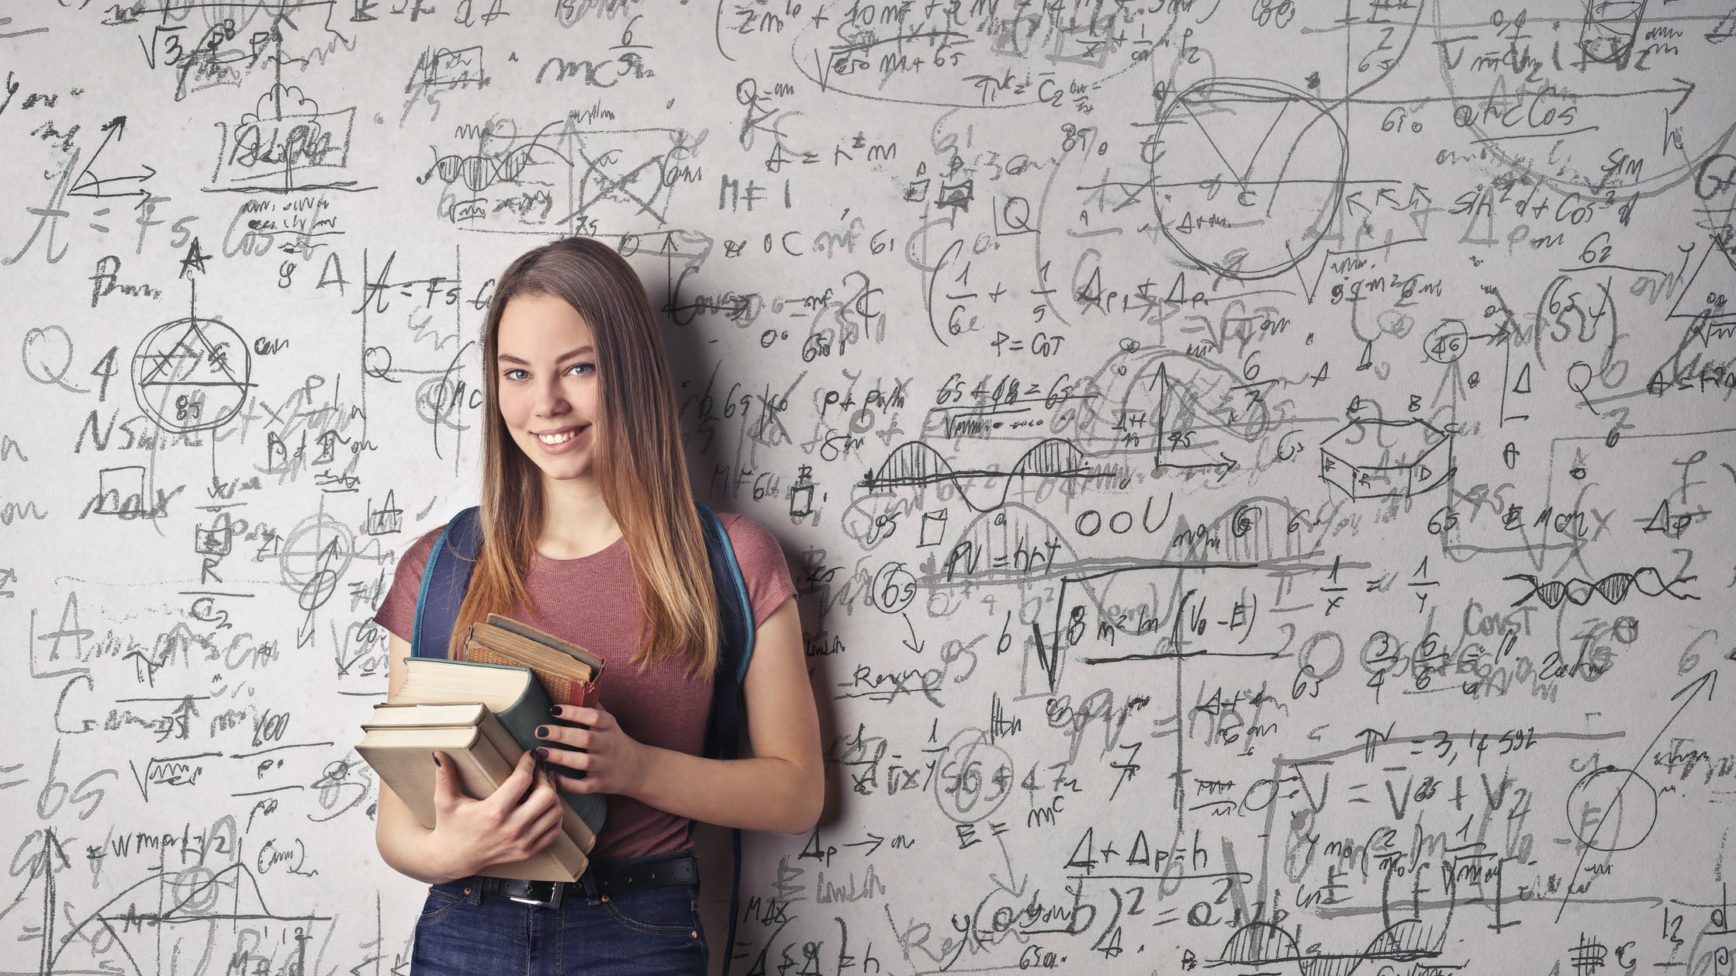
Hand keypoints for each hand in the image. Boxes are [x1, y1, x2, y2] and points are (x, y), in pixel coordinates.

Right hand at [427, 749, 565, 877]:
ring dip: (553, 795)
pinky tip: (545, 805)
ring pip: (555, 813)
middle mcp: (511, 828)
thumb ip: (444, 776)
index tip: (530, 754)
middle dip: (546, 778)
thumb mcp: (445, 801)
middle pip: (546, 796)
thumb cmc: (450, 826)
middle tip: (540, 770)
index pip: (522, 780)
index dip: (530, 763)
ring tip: (544, 785)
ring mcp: (522, 842)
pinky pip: (554, 831)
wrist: (452, 859)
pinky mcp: (527, 852)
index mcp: (493, 812)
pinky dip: (555, 816)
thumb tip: (439, 753)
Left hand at [535, 701, 650, 796]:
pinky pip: (583, 786)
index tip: (553, 709)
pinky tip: (551, 776)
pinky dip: (567, 783)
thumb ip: (593, 708)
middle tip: (539, 730)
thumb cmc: (615, 741)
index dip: (574, 712)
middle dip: (561, 734)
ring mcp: (605, 766)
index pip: (593, 716)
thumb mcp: (610, 722)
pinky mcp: (601, 784)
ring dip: (560, 757)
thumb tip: (572, 688)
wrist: (638, 769)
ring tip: (539, 752)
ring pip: (582, 762)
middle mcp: (608, 745)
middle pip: (585, 738)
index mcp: (609, 727)